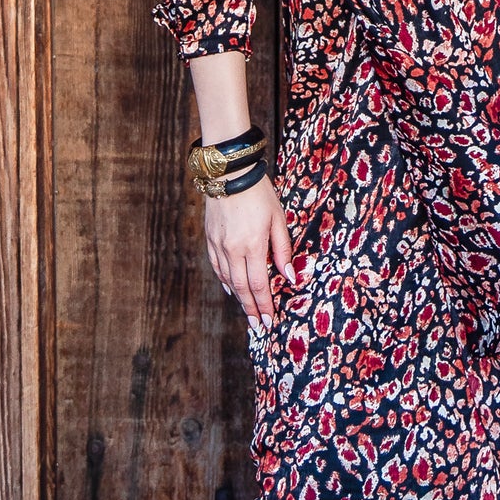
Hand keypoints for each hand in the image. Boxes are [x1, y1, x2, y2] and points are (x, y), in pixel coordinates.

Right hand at [205, 177, 294, 326]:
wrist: (228, 173)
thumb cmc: (259, 193)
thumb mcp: (278, 219)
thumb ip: (282, 250)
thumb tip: (289, 277)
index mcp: (252, 246)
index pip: (259, 285)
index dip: (265, 305)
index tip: (270, 320)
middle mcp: (232, 250)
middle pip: (242, 288)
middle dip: (252, 309)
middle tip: (259, 327)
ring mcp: (218, 245)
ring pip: (228, 280)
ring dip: (239, 299)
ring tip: (248, 312)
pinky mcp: (210, 239)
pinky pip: (217, 267)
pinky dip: (225, 281)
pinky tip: (231, 289)